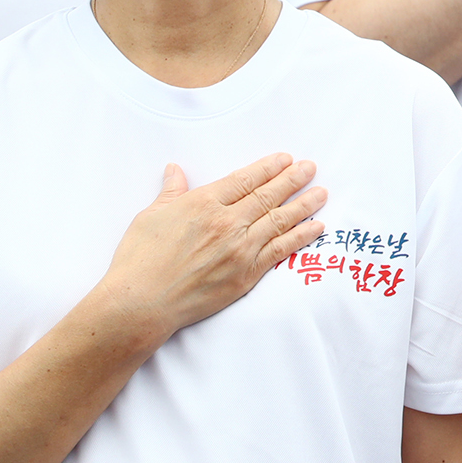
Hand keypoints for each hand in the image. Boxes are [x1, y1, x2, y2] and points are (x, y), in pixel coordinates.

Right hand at [98, 155, 327, 344]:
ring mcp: (239, 249)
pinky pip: (280, 251)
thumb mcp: (150, 216)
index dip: (268, 167)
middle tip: (310, 167)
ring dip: (303, 205)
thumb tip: (175, 170)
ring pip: (279, 220)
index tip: (285, 159)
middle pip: (267, 196)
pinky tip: (316, 227)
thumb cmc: (139, 260)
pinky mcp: (246, 275)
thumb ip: (171, 192)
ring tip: (321, 192)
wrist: (140, 303)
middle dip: (292, 179)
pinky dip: (300, 237)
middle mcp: (226, 223)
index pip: (244, 180)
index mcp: (203, 204)